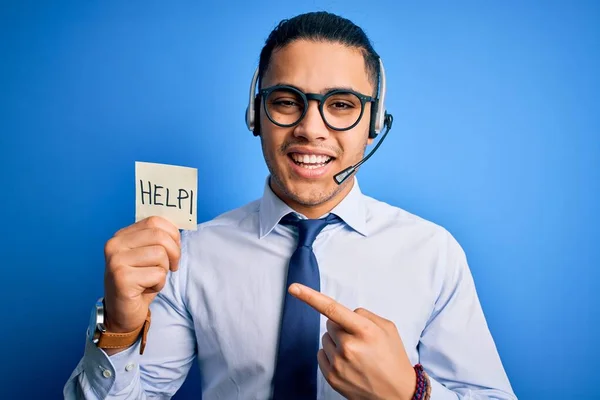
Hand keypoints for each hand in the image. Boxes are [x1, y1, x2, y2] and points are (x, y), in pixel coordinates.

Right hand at [104, 216, 180, 333]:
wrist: (122, 313)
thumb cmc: (140, 282)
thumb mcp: (148, 255)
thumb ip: (157, 239)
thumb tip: (179, 225)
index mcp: (121, 235)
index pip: (155, 221)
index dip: (172, 234)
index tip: (173, 249)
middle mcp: (114, 245)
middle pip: (160, 236)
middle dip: (174, 252)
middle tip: (171, 266)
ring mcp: (116, 261)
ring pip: (160, 255)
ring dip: (164, 271)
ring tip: (152, 279)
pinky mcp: (121, 278)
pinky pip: (157, 274)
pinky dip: (159, 284)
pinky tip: (146, 289)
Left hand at [289, 283, 416, 399]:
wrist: (398, 394)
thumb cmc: (393, 358)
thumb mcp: (387, 328)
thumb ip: (364, 315)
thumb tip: (345, 313)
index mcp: (365, 331)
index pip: (332, 309)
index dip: (310, 297)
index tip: (294, 288)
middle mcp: (350, 347)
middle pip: (330, 324)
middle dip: (341, 327)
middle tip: (359, 340)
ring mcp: (339, 364)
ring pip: (325, 339)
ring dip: (337, 342)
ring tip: (357, 354)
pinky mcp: (332, 377)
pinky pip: (321, 354)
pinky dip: (332, 355)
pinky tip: (349, 363)